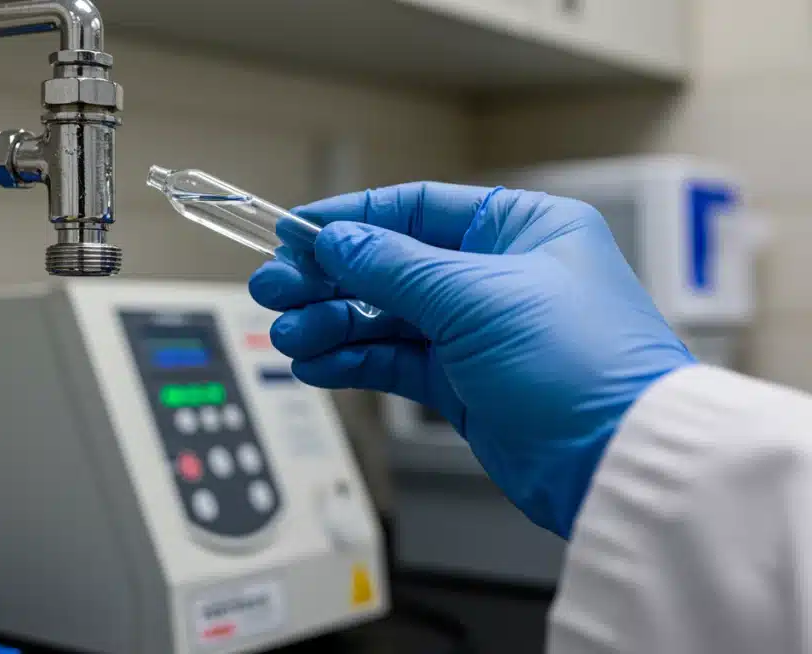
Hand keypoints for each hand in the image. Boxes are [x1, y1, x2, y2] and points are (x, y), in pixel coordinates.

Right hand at [250, 183, 694, 537]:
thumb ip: (393, 267)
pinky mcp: (468, 384)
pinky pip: (396, 361)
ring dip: (332, 325)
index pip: (416, 210)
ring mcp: (482, 331)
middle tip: (274, 291)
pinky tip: (316, 363)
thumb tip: (336, 241)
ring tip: (289, 337)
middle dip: (328, 279)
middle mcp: (501, 274)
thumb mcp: (476, 297)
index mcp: (522, 229)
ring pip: (387, 317)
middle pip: (391, 265)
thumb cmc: (583, 365)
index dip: (350, 221)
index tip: (294, 233)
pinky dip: (354, 361)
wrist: (617, 464)